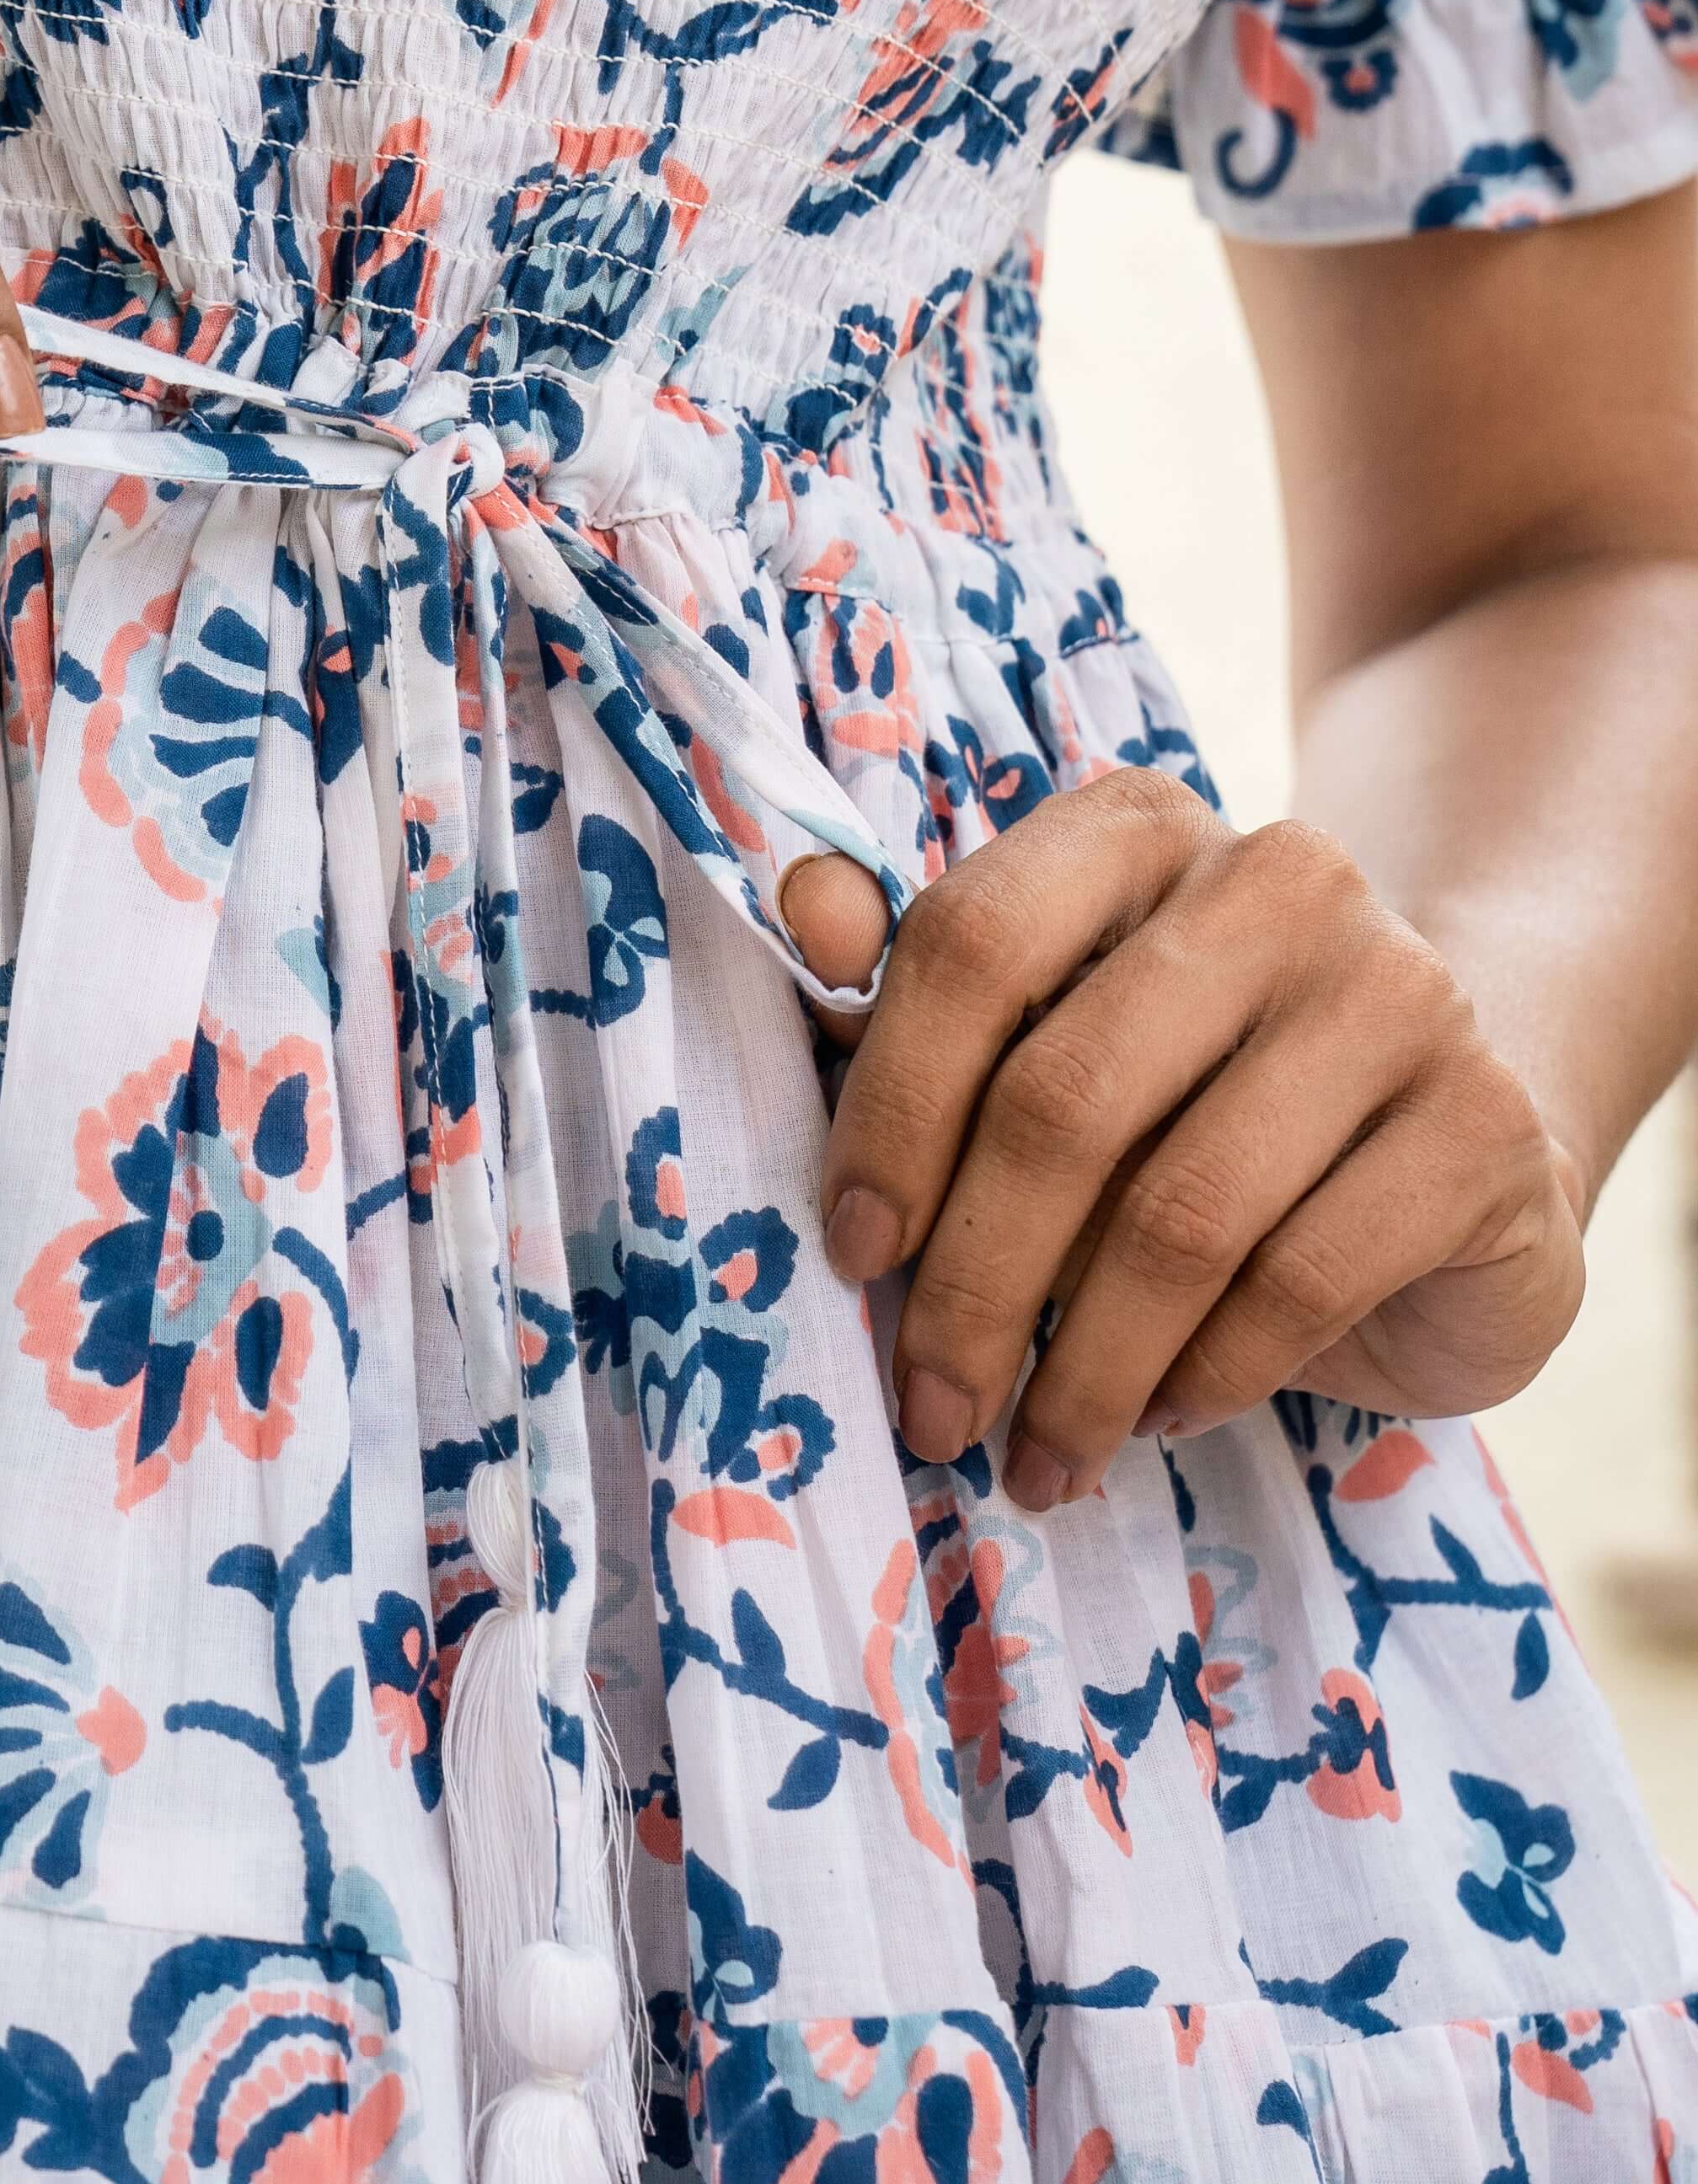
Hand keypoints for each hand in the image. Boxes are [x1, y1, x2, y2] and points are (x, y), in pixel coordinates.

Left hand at [802, 772, 1587, 1506]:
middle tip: (929, 1409)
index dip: (890, 1110)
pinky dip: (1203, 1377)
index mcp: (1134, 827)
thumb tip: (803, 909)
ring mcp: (1400, 993)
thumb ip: (907, 981)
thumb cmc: (1189, 1090)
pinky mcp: (1481, 1126)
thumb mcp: (1046, 1028)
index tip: (851, 1252)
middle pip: (1064, 1097)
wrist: (1444, 1142)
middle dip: (972, 1283)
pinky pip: (1299, 1282)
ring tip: (1033, 1457)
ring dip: (1080, 1368)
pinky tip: (1154, 1419)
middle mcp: (1275, 878)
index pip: (971, 947)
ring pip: (1181, 1214)